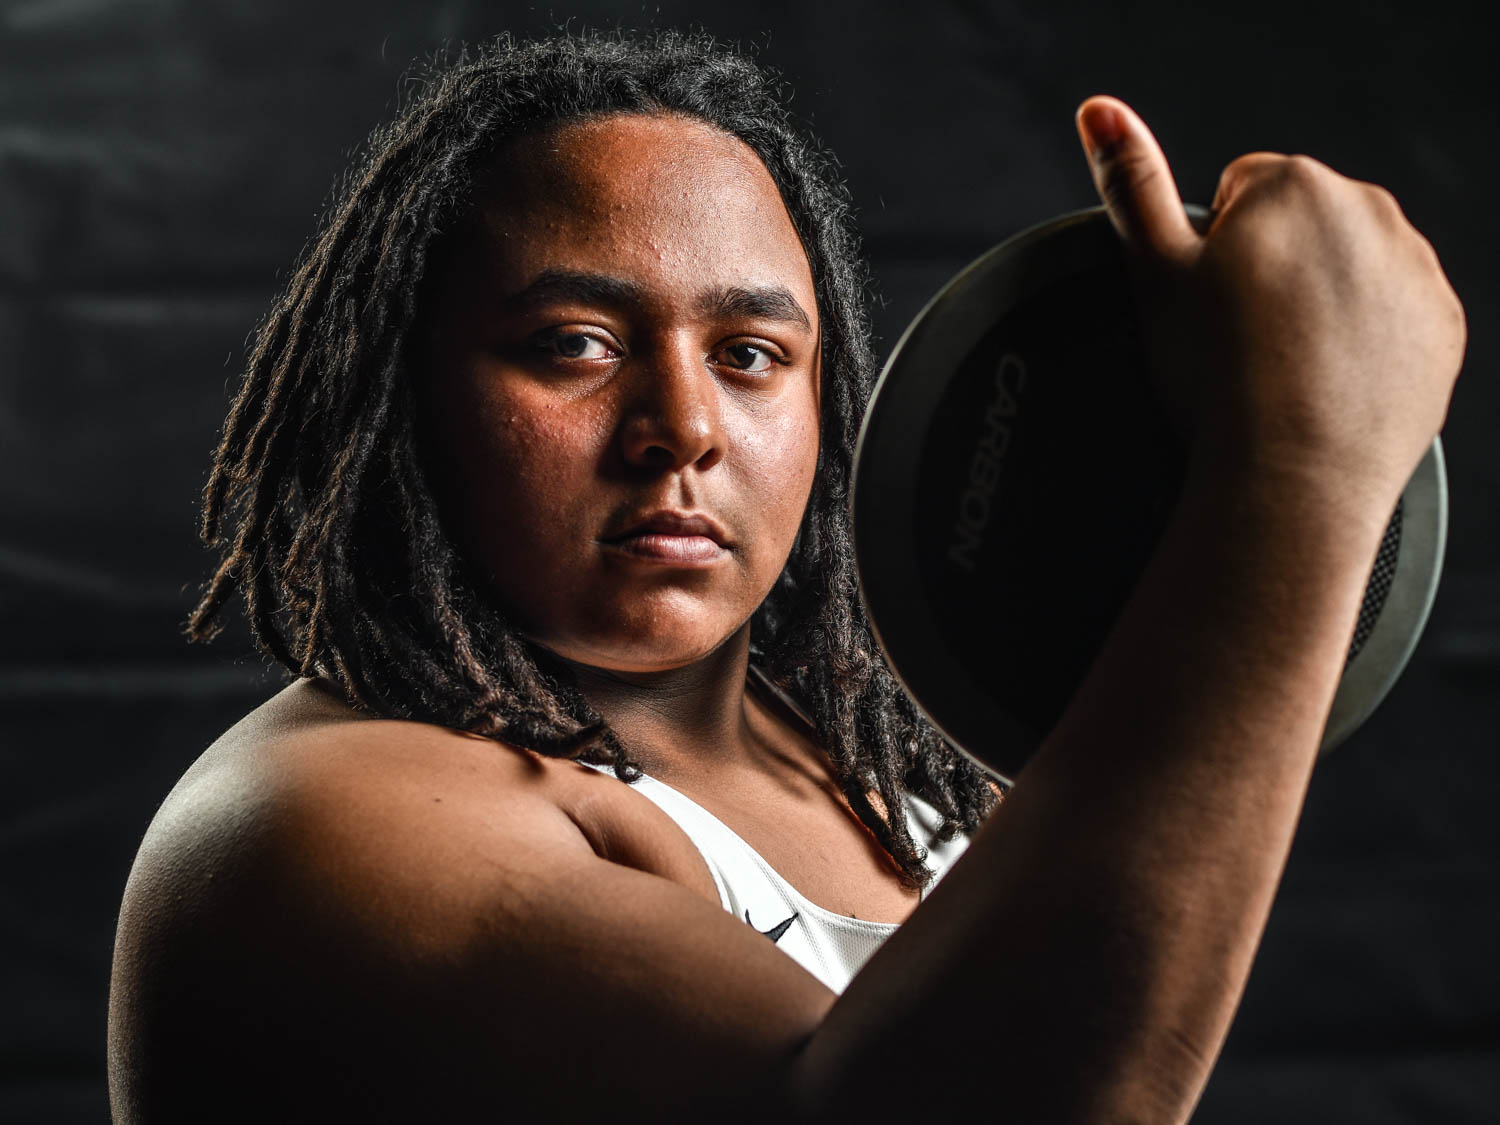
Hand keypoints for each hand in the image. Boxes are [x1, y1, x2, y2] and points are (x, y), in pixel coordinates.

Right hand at [1074, 95, 1465, 520]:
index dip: (1212, 251)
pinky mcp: (1440, 327)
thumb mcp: (1155, 273)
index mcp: (1295, 184)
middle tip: (1240, 342)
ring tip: (1280, 368)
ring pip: (1349, 271)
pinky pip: (1393, 320)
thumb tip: (1100, 110)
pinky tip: (1324, 387)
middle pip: (1302, 225)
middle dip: (1271, 269)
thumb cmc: (1215, 376)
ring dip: (1318, 303)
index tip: (1209, 304)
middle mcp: (1370, 210)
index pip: (1242, 189)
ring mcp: (1415, 270)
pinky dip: (1363, 344)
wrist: (1291, 476)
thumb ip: (1130, 183)